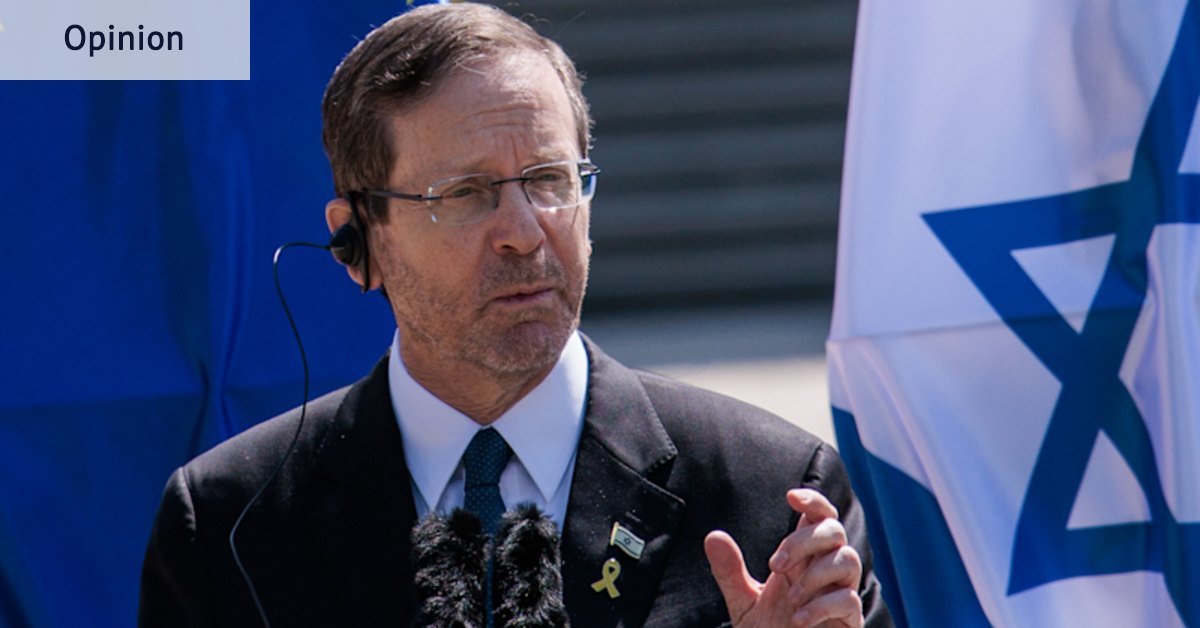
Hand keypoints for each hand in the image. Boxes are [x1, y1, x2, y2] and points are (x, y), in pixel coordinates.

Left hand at [705, 489, 863, 626]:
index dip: (813, 501)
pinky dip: (821, 606)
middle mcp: (825, 571)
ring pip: (849, 559)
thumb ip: (730, 572)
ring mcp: (841, 594)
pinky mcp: (850, 620)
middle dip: (805, 540)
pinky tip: (798, 620)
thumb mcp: (743, 603)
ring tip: (790, 598)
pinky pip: (849, 599)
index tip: (790, 497)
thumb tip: (713, 536)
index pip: (820, 517)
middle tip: (775, 565)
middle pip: (834, 530)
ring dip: (816, 573)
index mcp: (804, 560)